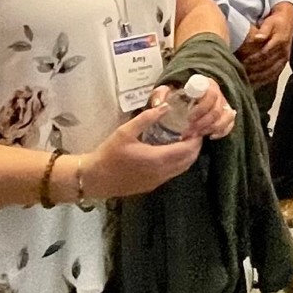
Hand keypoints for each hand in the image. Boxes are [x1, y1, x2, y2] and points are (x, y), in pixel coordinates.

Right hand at [79, 91, 212, 198]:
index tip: (196, 128)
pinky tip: (169, 152)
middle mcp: (162, 172)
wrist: (95, 178)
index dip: (196, 139)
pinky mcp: (152, 186)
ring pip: (182, 169)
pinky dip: (178, 164)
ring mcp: (158, 181)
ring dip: (187, 156)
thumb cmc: (109, 154)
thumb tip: (165, 107)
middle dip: (194, 147)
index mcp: (157, 159)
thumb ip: (147, 118)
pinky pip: (172, 174)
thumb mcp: (125, 131)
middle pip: (189, 161)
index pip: (187, 150)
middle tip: (192, 133)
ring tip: (183, 141)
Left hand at [236, 4, 292, 85]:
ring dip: (259, 77)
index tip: (242, 62)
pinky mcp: (284, 63)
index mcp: (279, 41)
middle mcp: (283, 52)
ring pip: (271, 71)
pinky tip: (256, 83)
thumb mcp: (270, 22)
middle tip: (241, 73)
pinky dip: (265, 79)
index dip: (253, 59)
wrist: (288, 22)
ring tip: (246, 80)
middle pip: (267, 64)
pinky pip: (275, 74)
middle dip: (254, 69)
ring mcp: (284, 58)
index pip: (265, 53)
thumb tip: (257, 38)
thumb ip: (264, 30)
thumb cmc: (276, 22)